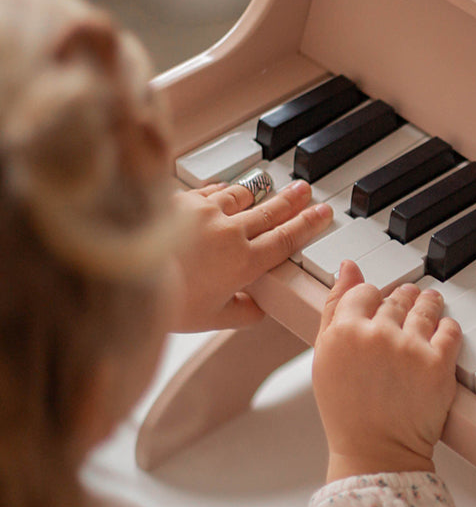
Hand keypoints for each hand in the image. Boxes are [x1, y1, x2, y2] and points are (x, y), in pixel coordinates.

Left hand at [170, 179, 331, 330]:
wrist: (121, 273)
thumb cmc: (164, 302)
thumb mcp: (210, 320)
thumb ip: (242, 313)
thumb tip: (258, 309)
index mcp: (243, 264)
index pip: (287, 239)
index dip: (308, 225)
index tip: (321, 215)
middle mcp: (229, 233)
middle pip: (271, 211)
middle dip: (292, 201)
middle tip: (305, 191)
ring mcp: (205, 212)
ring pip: (241, 196)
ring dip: (256, 192)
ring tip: (266, 186)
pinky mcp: (180, 200)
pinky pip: (210, 191)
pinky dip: (221, 191)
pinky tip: (224, 190)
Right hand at [313, 262, 461, 480]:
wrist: (376, 451)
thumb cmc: (348, 411)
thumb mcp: (325, 357)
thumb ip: (334, 308)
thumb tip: (348, 268)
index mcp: (344, 331)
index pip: (364, 291)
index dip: (373, 298)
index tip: (378, 308)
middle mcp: (377, 334)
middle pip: (397, 297)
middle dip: (403, 302)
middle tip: (406, 310)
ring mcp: (410, 347)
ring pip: (426, 306)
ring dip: (428, 306)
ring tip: (428, 310)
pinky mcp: (439, 362)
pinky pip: (451, 328)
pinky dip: (448, 329)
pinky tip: (441, 337)